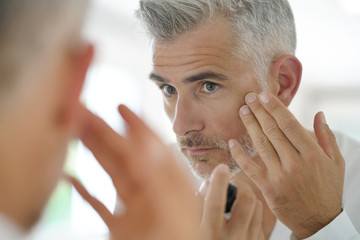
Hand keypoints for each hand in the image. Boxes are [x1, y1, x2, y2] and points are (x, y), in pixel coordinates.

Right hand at [66, 105, 200, 239]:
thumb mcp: (174, 214)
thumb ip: (162, 182)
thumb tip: (149, 149)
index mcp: (170, 188)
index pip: (153, 149)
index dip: (138, 126)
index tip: (122, 108)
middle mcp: (152, 193)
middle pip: (125, 156)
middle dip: (105, 133)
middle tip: (85, 112)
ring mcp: (134, 209)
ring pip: (111, 173)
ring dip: (92, 153)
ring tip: (75, 132)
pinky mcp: (120, 227)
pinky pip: (99, 204)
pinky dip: (84, 190)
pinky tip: (69, 176)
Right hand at [198, 164, 264, 239]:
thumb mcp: (195, 229)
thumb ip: (199, 208)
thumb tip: (208, 185)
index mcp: (211, 234)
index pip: (215, 203)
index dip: (218, 183)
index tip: (221, 168)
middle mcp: (232, 238)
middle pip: (246, 200)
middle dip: (241, 185)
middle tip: (234, 183)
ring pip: (257, 206)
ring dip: (248, 198)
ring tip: (238, 199)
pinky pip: (260, 219)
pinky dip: (253, 212)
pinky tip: (243, 216)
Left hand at [229, 92, 344, 238]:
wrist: (318, 220)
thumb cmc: (327, 189)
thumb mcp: (335, 162)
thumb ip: (326, 137)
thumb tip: (319, 114)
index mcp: (312, 153)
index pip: (289, 124)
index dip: (274, 108)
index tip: (264, 96)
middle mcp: (295, 162)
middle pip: (272, 130)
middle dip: (259, 111)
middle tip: (248, 97)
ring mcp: (279, 175)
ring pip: (260, 144)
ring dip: (249, 125)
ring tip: (242, 111)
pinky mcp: (267, 188)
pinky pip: (250, 167)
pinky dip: (239, 154)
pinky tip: (231, 142)